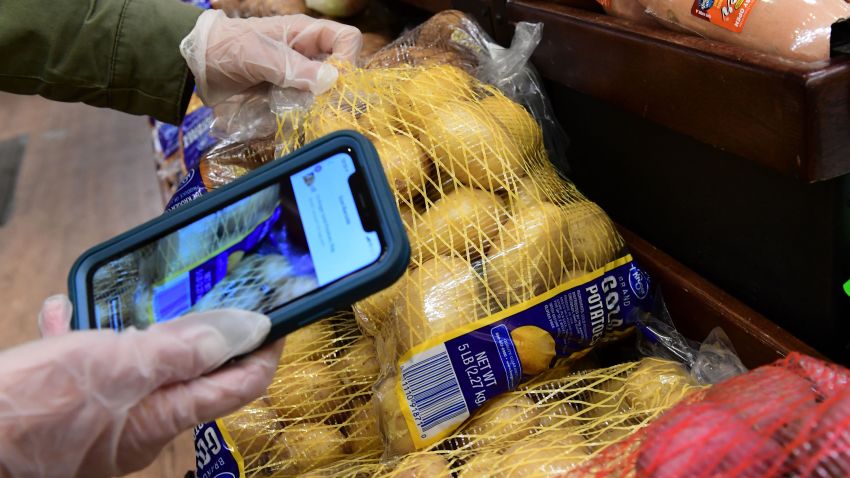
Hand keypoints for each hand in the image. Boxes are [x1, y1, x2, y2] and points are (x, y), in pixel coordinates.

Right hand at [0, 295, 283, 477]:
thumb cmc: (27, 412)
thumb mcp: (117, 364)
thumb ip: (185, 347)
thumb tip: (250, 329)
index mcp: (164, 417)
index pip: (240, 384)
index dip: (265, 349)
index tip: (280, 316)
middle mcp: (141, 423)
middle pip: (192, 369)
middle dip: (197, 328)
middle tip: (202, 291)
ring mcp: (105, 418)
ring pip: (137, 362)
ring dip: (132, 326)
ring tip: (119, 296)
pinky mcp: (70, 410)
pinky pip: (90, 368)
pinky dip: (84, 338)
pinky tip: (62, 315)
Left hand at [181, 10, 362, 104]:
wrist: (199, 64)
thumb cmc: (227, 48)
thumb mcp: (259, 55)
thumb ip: (293, 68)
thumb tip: (331, 80)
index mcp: (306, 33)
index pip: (347, 40)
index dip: (349, 60)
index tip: (335, 84)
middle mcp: (309, 54)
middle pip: (342, 70)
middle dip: (335, 90)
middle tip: (320, 106)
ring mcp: (300, 76)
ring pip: (327, 92)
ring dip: (317, 106)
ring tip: (298, 112)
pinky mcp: (290, 94)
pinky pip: (308, 106)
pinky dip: (302, 114)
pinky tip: (287, 116)